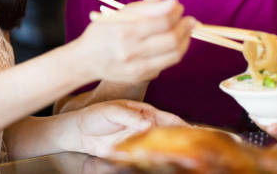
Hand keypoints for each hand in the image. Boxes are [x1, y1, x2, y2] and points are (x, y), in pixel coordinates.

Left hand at [72, 99, 186, 157]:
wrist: (79, 131)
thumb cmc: (96, 115)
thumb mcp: (112, 111)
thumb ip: (130, 118)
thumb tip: (148, 124)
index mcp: (145, 112)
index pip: (169, 119)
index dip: (184, 126)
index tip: (197, 133)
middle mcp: (146, 127)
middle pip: (169, 135)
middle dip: (183, 142)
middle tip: (197, 151)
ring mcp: (140, 141)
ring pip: (161, 148)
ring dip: (172, 154)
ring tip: (185, 161)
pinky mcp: (133, 153)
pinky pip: (148, 159)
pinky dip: (157, 162)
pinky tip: (164, 165)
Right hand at [77, 0, 195, 82]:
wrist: (85, 60)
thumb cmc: (104, 31)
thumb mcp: (120, 14)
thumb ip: (146, 7)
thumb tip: (171, 1)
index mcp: (125, 31)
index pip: (161, 21)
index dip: (175, 12)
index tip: (179, 5)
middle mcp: (131, 52)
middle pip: (171, 40)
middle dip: (185, 27)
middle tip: (190, 19)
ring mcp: (137, 68)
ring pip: (174, 55)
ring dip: (185, 41)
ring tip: (186, 31)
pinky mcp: (140, 78)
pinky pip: (166, 64)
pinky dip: (175, 52)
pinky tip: (175, 43)